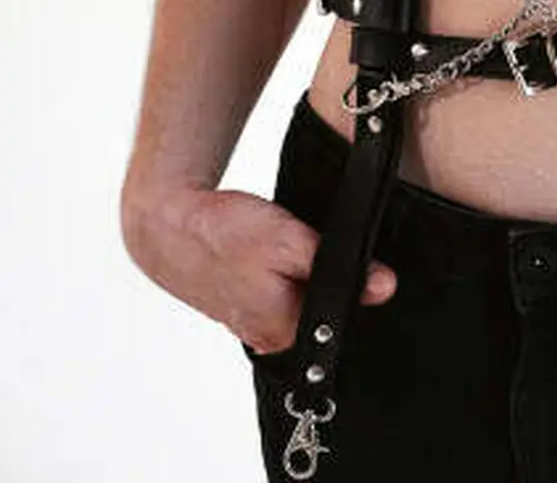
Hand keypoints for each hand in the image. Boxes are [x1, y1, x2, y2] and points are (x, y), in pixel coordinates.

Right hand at [121, 183, 396, 354]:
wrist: (168, 221)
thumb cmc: (224, 230)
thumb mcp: (290, 240)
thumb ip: (339, 265)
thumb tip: (385, 287)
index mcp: (281, 331)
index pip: (340, 311)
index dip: (347, 277)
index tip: (323, 249)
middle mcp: (265, 337)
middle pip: (318, 305)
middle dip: (318, 273)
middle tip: (296, 240)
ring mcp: (249, 323)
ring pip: (295, 294)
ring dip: (294, 268)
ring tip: (274, 242)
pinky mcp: (238, 306)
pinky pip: (273, 289)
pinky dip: (273, 269)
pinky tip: (261, 249)